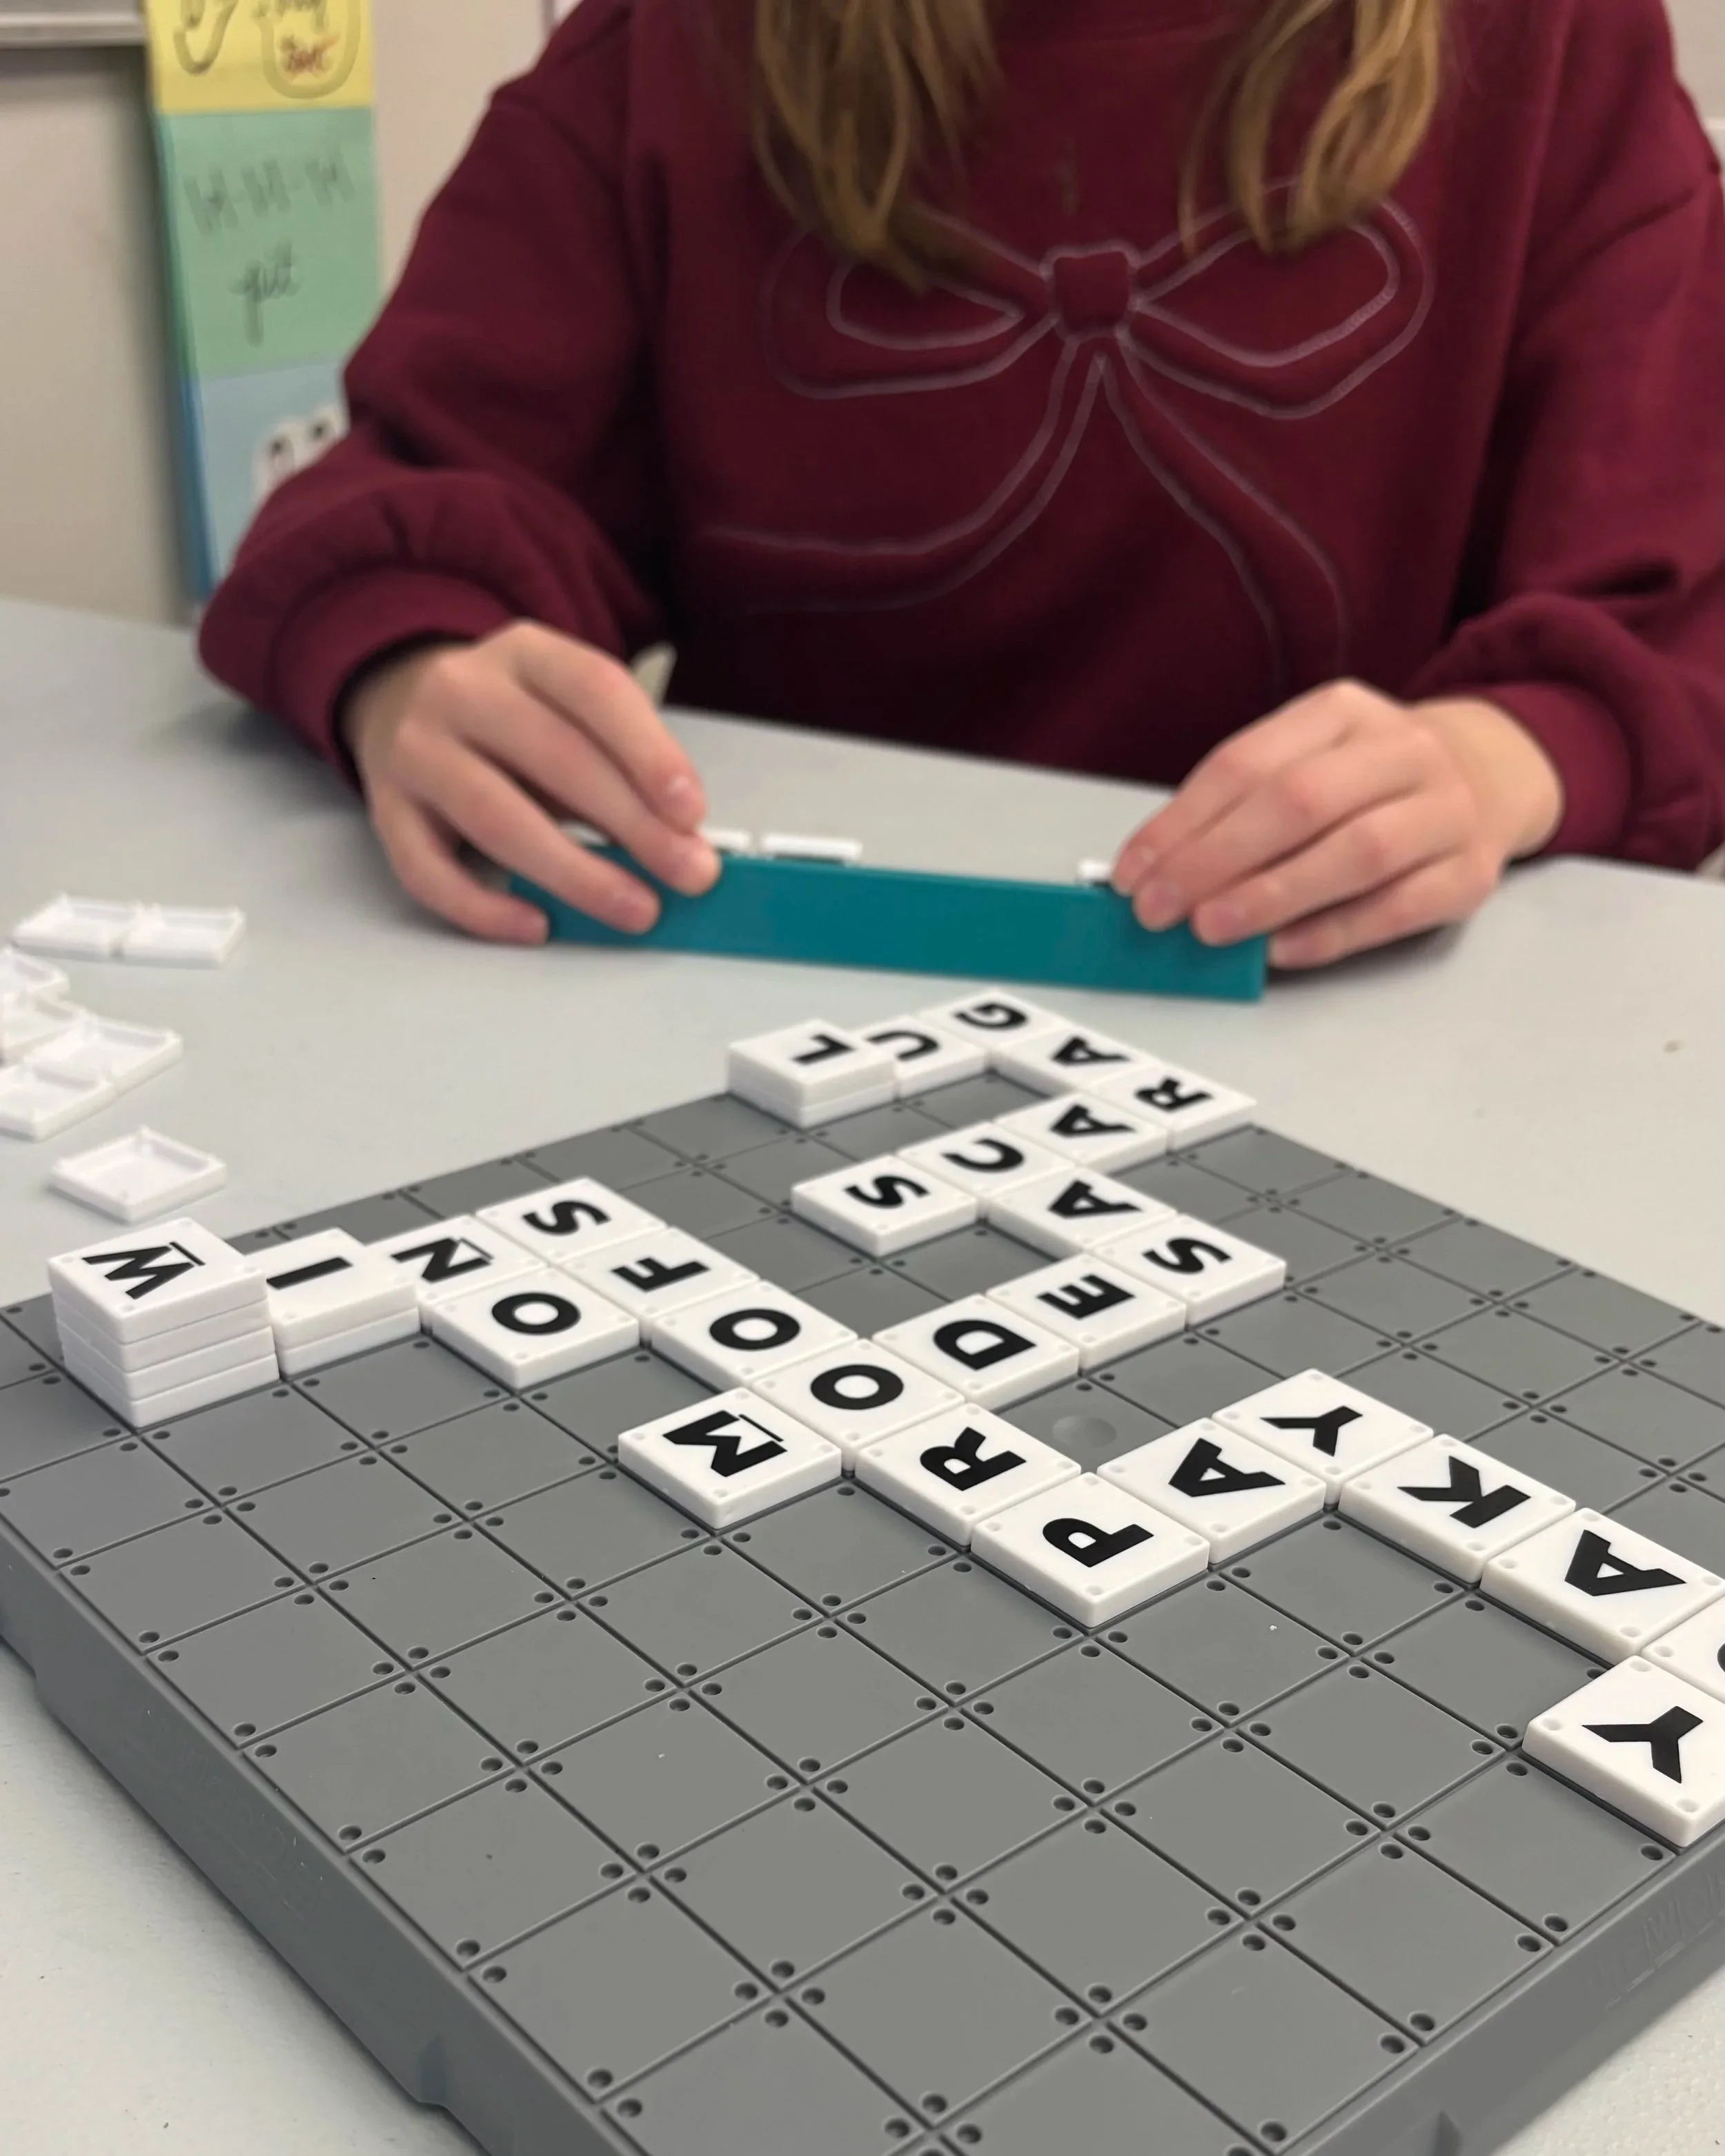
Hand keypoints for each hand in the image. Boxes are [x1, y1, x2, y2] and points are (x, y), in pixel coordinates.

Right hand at [341, 623, 719, 941]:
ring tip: (634, 908)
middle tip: (688, 874)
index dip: (650, 753)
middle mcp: (461, 691)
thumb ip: (621, 762)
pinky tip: (539, 924)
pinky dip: (486, 908)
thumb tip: (680, 843)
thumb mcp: (568, 707)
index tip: (691, 812)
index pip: (594, 690)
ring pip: (497, 817)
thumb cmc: (509, 715)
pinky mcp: (386, 812)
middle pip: (554, 758)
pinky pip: (430, 871)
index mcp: (524, 652)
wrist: (399, 696)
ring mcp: (417, 751)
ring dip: (575, 873)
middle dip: (632, 825)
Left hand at [1112, 683, 1563, 968]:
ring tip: (1210, 929)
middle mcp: (1401, 751)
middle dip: (1215, 860)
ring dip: (1271, 895)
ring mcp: (1445, 811)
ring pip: (1355, 853)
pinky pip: (1397, 908)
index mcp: (1342, 712)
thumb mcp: (1307, 760)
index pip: (1246, 763)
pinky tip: (1280, 951)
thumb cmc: (1368, 782)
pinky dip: (1332, 932)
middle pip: (1297, 802)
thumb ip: (1239, 808)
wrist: (1489, 775)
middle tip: (1159, 908)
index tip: (1132, 872)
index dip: (1181, 822)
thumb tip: (1158, 873)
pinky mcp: (1469, 873)